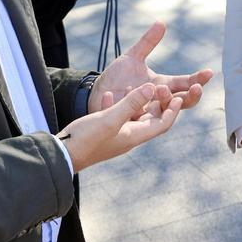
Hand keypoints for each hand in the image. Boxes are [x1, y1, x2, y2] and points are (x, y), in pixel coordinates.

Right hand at [59, 83, 183, 170]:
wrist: (61, 155)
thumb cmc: (86, 140)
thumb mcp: (110, 119)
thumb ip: (131, 103)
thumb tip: (152, 87)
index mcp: (133, 136)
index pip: (162, 124)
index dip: (172, 111)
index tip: (180, 97)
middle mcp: (127, 137)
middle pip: (148, 119)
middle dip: (155, 103)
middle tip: (159, 86)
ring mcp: (114, 136)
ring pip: (130, 116)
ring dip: (134, 101)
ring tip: (132, 86)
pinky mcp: (101, 133)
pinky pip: (113, 117)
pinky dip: (113, 104)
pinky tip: (105, 95)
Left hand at [90, 21, 212, 114]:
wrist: (96, 94)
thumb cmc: (118, 78)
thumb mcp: (132, 57)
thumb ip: (147, 43)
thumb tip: (161, 22)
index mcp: (163, 86)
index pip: (185, 84)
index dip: (198, 79)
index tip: (208, 72)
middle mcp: (158, 102)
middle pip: (182, 103)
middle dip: (190, 96)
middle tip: (194, 88)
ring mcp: (146, 113)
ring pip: (163, 114)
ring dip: (164, 101)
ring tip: (160, 87)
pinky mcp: (130, 120)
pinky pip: (135, 117)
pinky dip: (133, 106)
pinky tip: (130, 94)